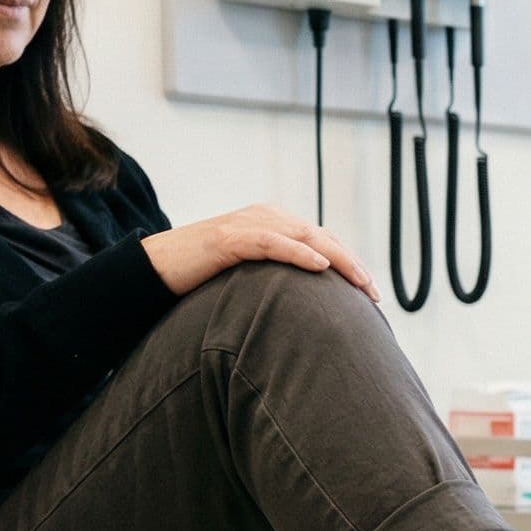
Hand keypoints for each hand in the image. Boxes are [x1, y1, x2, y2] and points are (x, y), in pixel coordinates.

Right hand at [141, 205, 380, 303]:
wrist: (155, 268)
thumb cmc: (203, 278)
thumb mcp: (251, 278)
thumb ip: (279, 282)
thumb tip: (310, 312)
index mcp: (275, 225)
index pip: (324, 242)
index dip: (351, 264)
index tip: (373, 293)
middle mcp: (267, 217)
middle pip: (322, 238)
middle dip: (353, 265)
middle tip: (375, 294)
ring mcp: (248, 224)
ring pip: (305, 236)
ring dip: (338, 259)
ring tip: (361, 281)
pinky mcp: (228, 238)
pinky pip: (271, 242)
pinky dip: (299, 253)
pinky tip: (320, 266)